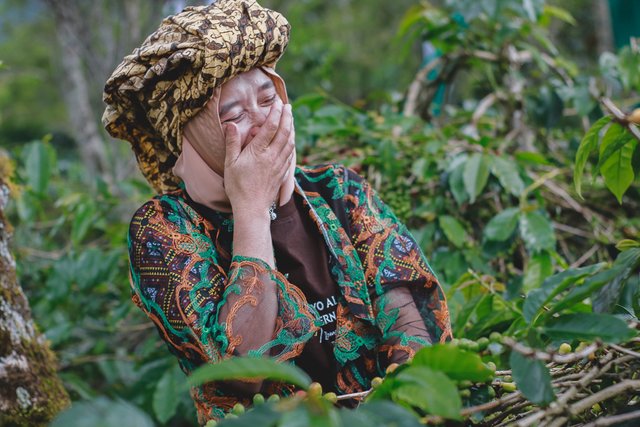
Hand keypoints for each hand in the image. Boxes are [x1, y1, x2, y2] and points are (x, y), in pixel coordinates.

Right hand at [223, 101, 294, 217]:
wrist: (252, 208)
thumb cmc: (238, 187)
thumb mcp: (230, 164)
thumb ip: (232, 143)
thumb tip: (231, 125)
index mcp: (259, 152)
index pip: (270, 127)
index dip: (275, 113)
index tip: (277, 102)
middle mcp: (272, 156)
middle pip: (284, 132)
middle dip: (287, 117)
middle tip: (288, 106)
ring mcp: (279, 165)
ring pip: (290, 142)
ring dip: (292, 128)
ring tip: (291, 118)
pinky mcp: (282, 173)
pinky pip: (291, 154)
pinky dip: (292, 143)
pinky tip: (291, 140)